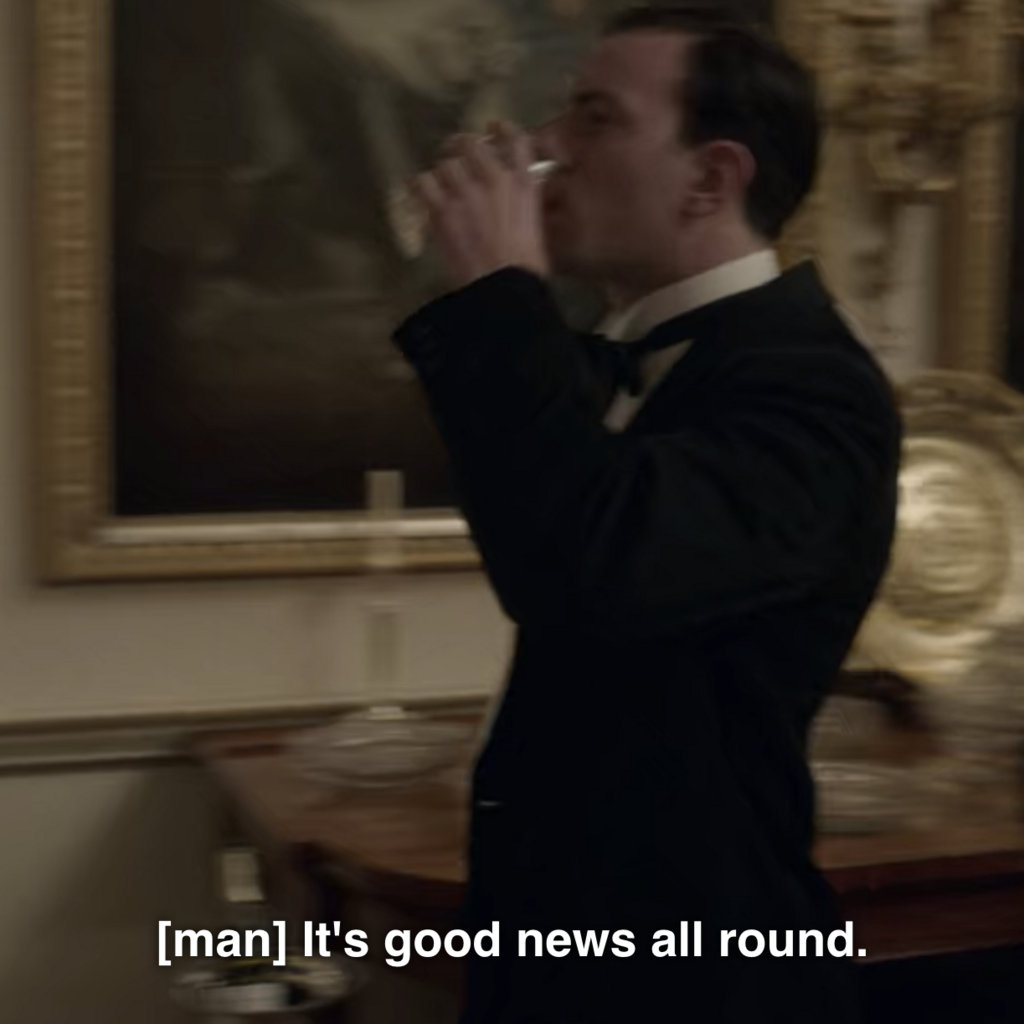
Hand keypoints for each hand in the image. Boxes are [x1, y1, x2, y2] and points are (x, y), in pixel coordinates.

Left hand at [411, 121, 548, 289]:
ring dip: (442, 170)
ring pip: (445, 163)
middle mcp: (494, 178)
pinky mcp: (442, 209)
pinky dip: (420, 185)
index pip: (516, 139)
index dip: (502, 129)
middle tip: (455, 153)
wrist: (503, 287)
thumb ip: (524, 206)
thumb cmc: (526, 269)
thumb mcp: (536, 228)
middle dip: (461, 146)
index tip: (494, 128)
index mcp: (523, 184)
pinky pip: (423, 182)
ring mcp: (466, 191)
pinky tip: (419, 191)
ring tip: (439, 180)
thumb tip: (515, 202)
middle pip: (472, 144)